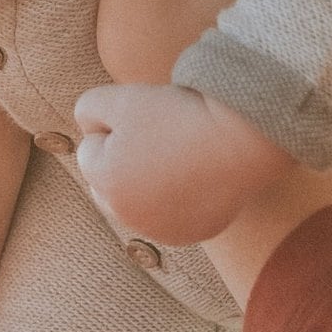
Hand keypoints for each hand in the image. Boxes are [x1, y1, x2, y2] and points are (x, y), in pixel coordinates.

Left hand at [75, 82, 291, 246]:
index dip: (114, 126)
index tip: (148, 119)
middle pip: (107, 183)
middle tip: (161, 137)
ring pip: (137, 200)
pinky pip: (170, 213)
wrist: (245, 137)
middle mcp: (130, 218)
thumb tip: (88, 131)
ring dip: (147, 181)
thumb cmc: (180, 113)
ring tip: (180, 155)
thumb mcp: (121, 97)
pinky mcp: (193, 234)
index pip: (89, 149)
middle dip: (121, 161)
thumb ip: (87, 110)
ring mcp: (163, 230)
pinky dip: (177, 197)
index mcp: (107, 184)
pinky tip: (198, 176)